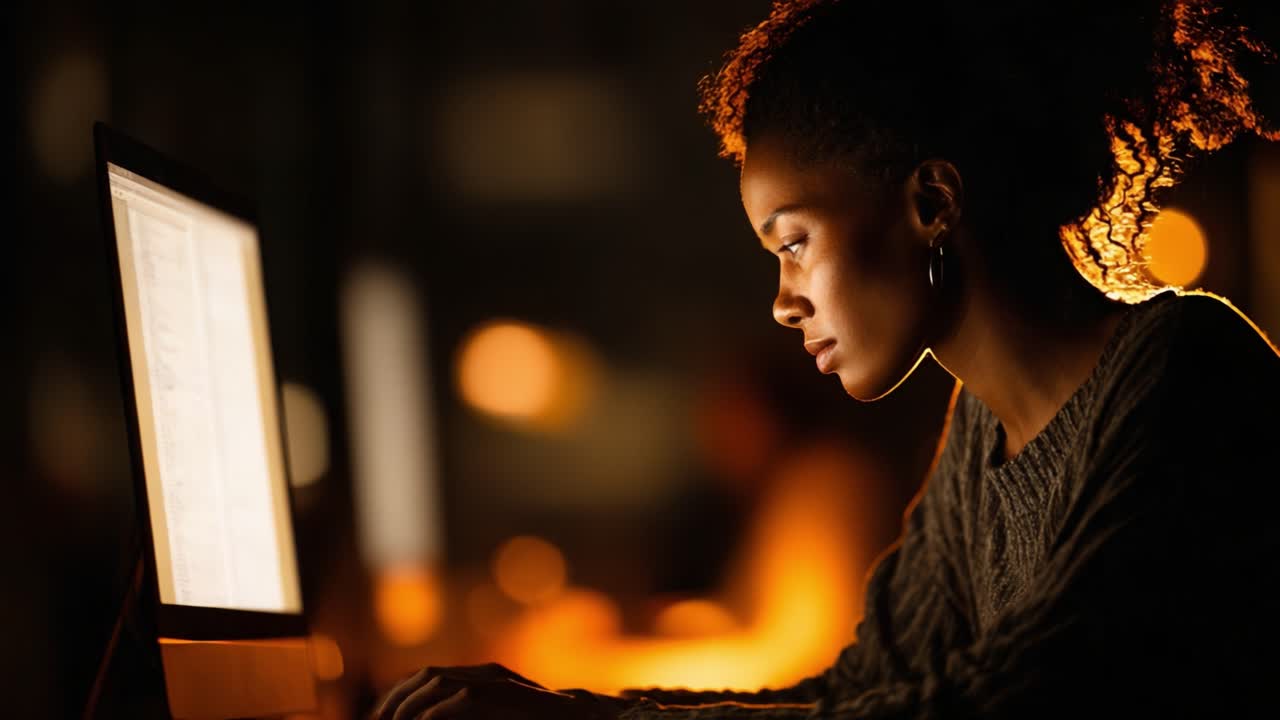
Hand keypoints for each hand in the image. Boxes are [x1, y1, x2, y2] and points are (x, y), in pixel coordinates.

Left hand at [371, 662, 613, 719]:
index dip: (399, 695)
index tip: (381, 719)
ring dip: (408, 707)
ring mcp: (496, 681)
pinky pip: (460, 701)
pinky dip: (434, 716)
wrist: (586, 719)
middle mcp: (486, 673)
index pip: (428, 677)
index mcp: (483, 678)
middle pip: (425, 676)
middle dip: (395, 699)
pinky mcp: (505, 694)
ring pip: (437, 683)